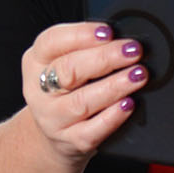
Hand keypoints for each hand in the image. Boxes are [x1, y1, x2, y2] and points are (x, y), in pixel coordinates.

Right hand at [21, 22, 149, 167]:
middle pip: (69, 70)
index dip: (81, 34)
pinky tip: (128, 104)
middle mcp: (40, 90)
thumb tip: (122, 40)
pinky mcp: (70, 141)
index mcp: (35, 61)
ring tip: (138, 75)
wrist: (55, 133)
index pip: (51, 42)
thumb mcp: (65, 62)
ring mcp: (53, 118)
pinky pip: (93, 130)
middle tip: (133, 51)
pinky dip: (113, 117)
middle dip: (105, 58)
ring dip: (114, 86)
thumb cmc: (68, 90)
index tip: (109, 31)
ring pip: (82, 101)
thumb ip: (86, 48)